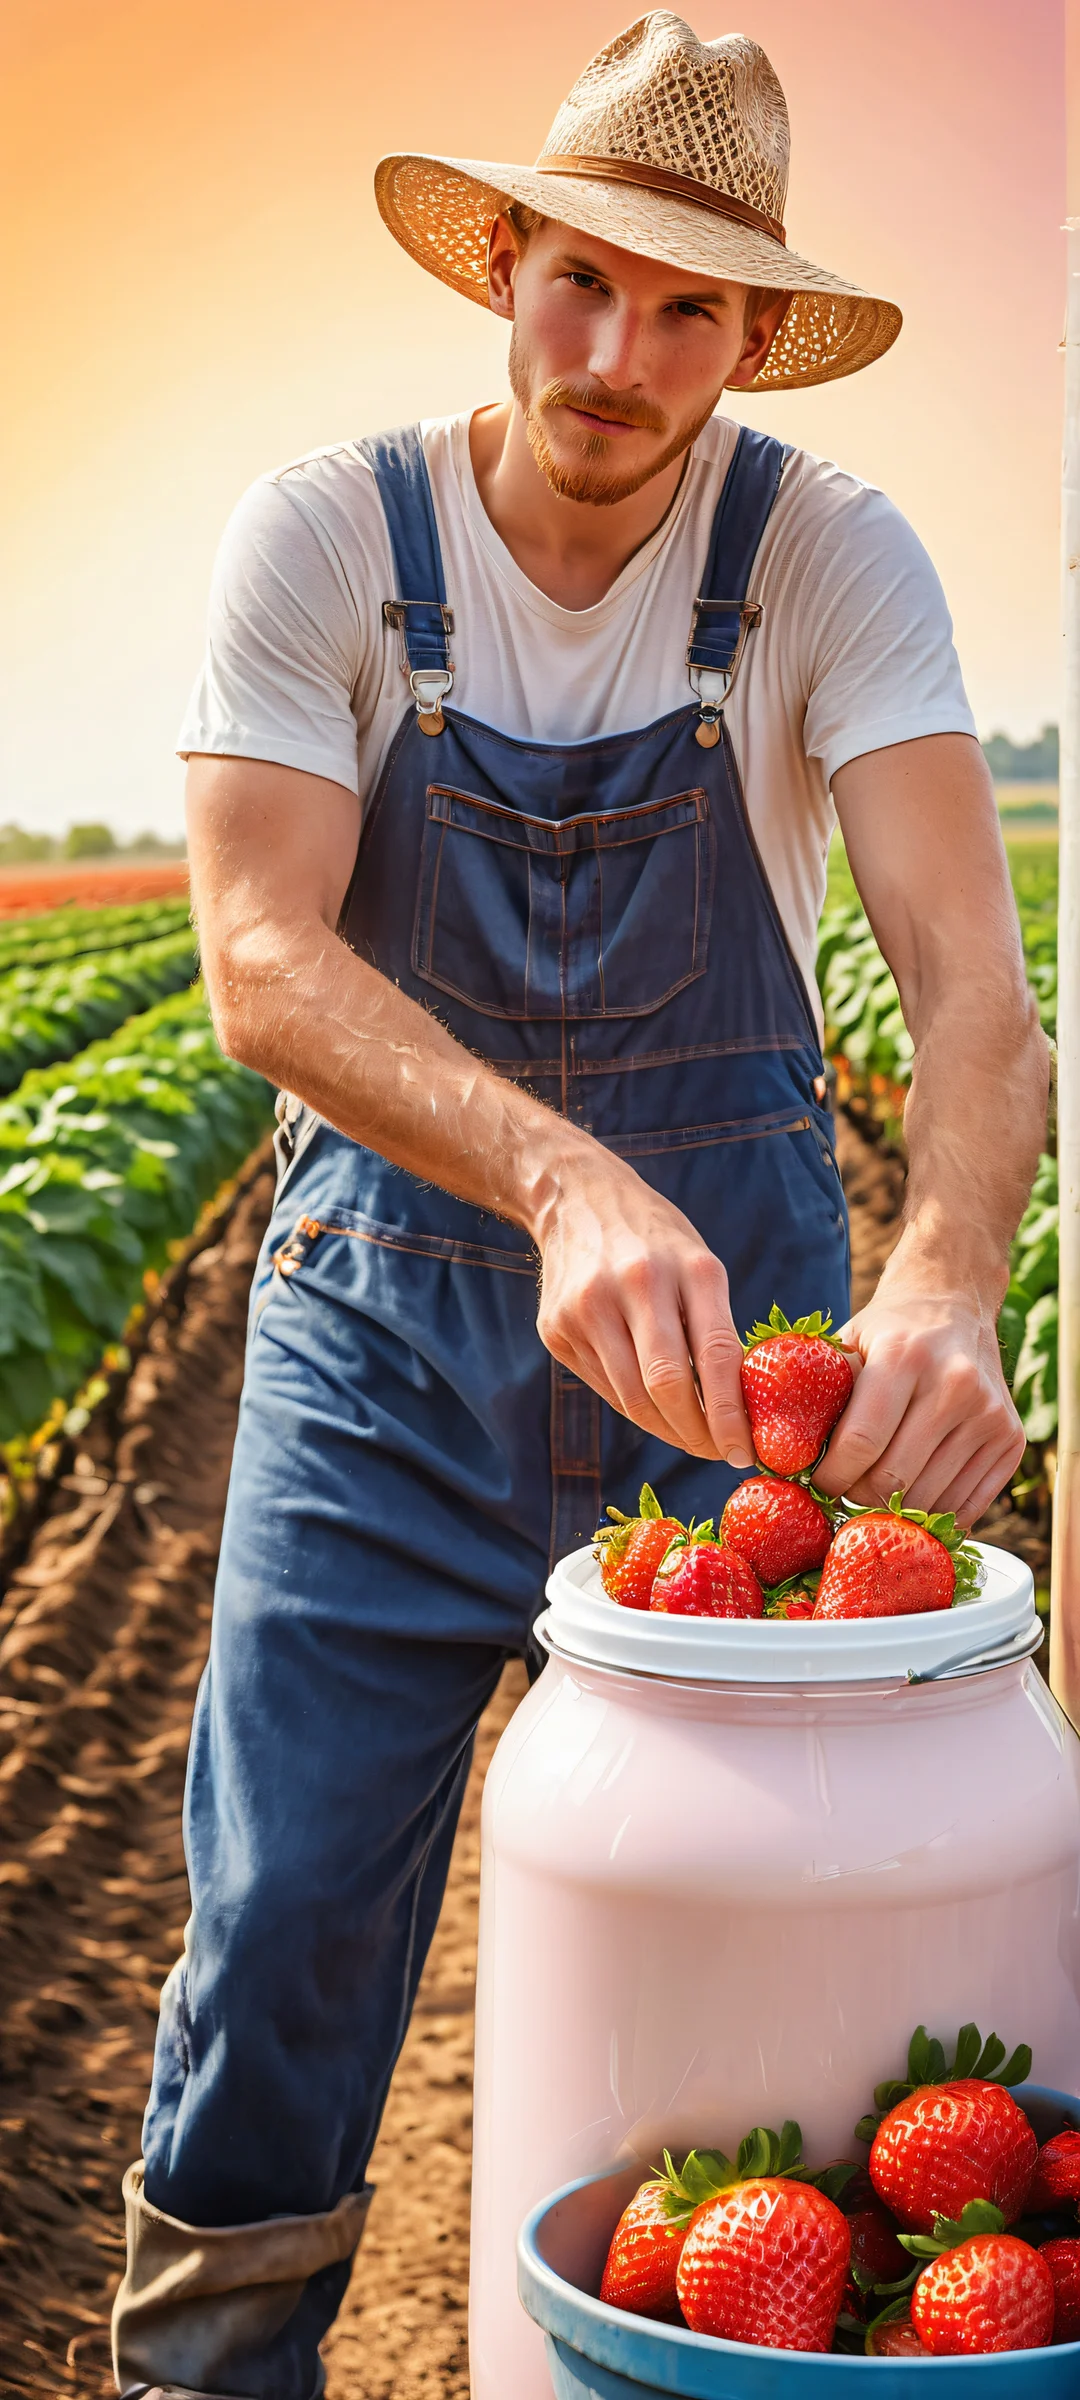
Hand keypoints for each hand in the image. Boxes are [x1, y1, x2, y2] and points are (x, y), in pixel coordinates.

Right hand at [531, 1149, 753, 1463]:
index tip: (745, 1451)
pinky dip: (635, 1406)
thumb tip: (737, 1411)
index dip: (730, 1414)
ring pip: (632, 1397)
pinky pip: (605, 1386)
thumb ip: (715, 1328)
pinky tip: (653, 1408)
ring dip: (667, 1430)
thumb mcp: (699, 1265)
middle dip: (697, 1434)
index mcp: (689, 1267)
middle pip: (667, 1385)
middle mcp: (636, 1283)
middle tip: (718, 1453)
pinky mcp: (556, 1327)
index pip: (715, 1355)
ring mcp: (588, 1306)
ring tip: (691, 1438)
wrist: (575, 1198)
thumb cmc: (656, 1242)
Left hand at [813, 1288, 1024, 1524]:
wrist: (955, 1304)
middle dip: (858, 1496)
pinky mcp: (1011, 1439)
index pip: (862, 1442)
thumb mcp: (849, 1342)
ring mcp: (989, 1414)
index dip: (832, 1476)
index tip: (817, 1483)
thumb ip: (822, 1392)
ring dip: (895, 1509)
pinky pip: (967, 1506)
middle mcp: (955, 1384)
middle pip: (895, 1479)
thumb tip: (786, 1452)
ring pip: (930, 1500)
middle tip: (844, 1491)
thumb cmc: (890, 1331)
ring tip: (875, 1492)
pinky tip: (914, 1497)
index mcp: (905, 1356)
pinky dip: (935, 1513)